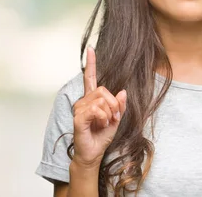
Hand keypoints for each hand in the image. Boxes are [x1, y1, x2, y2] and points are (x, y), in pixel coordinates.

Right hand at [71, 46, 126, 167]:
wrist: (94, 152)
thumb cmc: (101, 136)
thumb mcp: (117, 119)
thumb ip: (120, 105)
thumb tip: (122, 91)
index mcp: (92, 99)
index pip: (90, 77)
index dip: (91, 63)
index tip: (91, 49)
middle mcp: (83, 101)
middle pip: (104, 90)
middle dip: (114, 105)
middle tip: (113, 117)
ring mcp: (79, 109)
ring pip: (102, 101)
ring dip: (109, 114)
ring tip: (105, 123)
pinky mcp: (78, 117)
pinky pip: (96, 110)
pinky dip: (103, 118)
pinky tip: (100, 125)